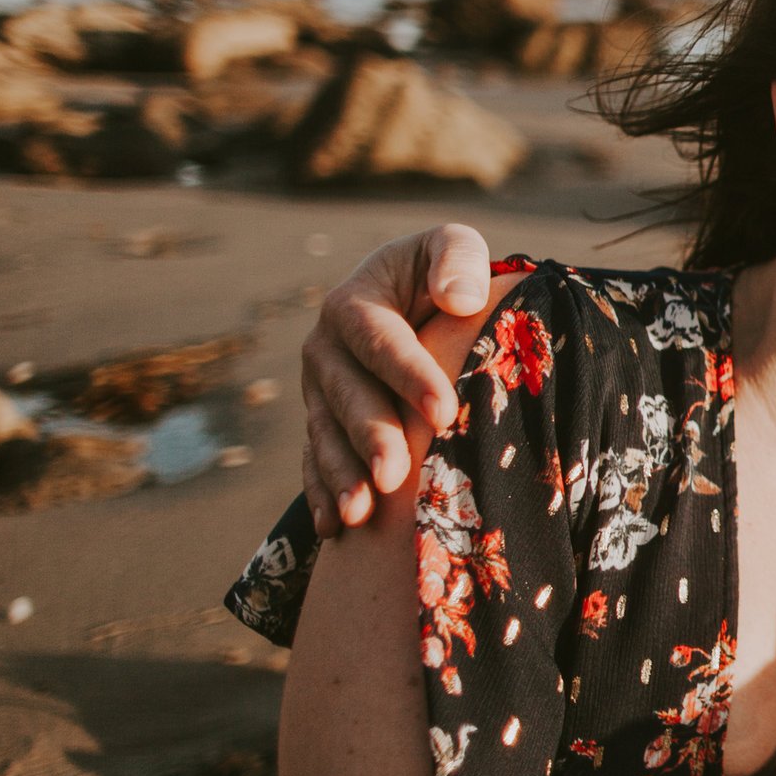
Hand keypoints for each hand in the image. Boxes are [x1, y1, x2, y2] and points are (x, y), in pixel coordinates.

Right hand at [299, 223, 494, 533]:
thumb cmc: (444, 271)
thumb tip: (459, 297)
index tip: (445, 411)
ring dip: (341, 475)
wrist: (413, 298)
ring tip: (361, 512)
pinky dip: (323, 493)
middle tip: (394, 475)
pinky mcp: (322, 422)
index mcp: (354, 302)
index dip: (410, 375)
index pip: (379, 340)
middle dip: (370, 436)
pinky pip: (315, 460)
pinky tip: (336, 529)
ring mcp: (319, 390)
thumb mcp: (452, 247)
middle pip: (346, 396)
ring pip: (326, 435)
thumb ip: (457, 259)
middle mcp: (326, 348)